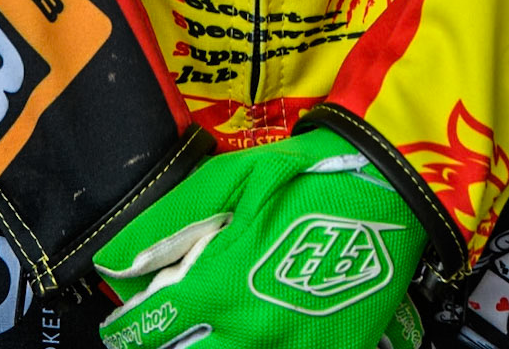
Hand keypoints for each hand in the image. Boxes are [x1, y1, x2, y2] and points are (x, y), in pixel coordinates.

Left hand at [95, 127, 427, 348]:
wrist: (393, 188)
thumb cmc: (308, 176)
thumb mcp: (233, 180)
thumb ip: (168, 225)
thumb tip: (115, 262)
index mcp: (222, 289)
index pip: (146, 334)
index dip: (127, 328)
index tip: (126, 320)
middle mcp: (251, 334)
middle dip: (171, 339)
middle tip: (181, 312)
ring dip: (213, 343)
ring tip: (221, 317)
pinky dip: (257, 346)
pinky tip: (270, 321)